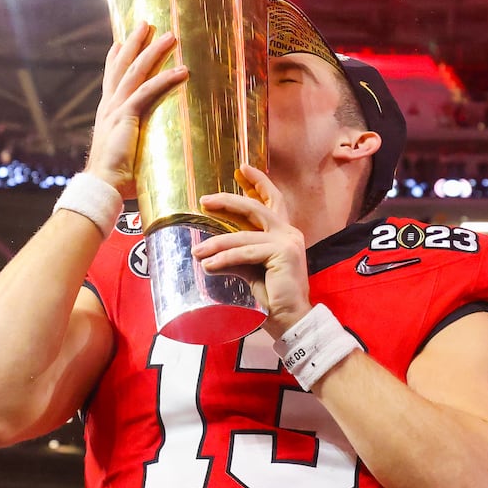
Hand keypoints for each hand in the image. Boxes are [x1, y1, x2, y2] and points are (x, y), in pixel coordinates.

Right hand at [84, 22, 187, 198]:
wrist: (102, 186)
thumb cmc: (116, 178)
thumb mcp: (126, 153)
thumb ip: (136, 144)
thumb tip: (152, 151)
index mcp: (107, 114)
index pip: (111, 79)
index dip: (115, 58)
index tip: (120, 41)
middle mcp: (109, 106)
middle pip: (123, 66)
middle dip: (135, 43)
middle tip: (147, 23)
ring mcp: (116, 109)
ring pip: (136, 71)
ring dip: (154, 51)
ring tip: (171, 36)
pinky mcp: (127, 117)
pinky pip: (148, 92)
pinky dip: (166, 79)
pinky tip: (182, 70)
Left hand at [192, 165, 311, 336]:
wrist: (290, 319)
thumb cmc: (272, 297)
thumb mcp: (251, 270)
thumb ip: (237, 256)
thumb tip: (210, 255)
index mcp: (285, 234)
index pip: (272, 201)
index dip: (260, 183)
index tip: (243, 169)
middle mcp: (289, 233)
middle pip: (255, 208)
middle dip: (228, 201)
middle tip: (205, 200)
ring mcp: (287, 242)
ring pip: (243, 236)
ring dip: (216, 244)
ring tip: (197, 253)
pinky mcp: (282, 253)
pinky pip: (245, 253)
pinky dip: (224, 259)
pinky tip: (208, 266)